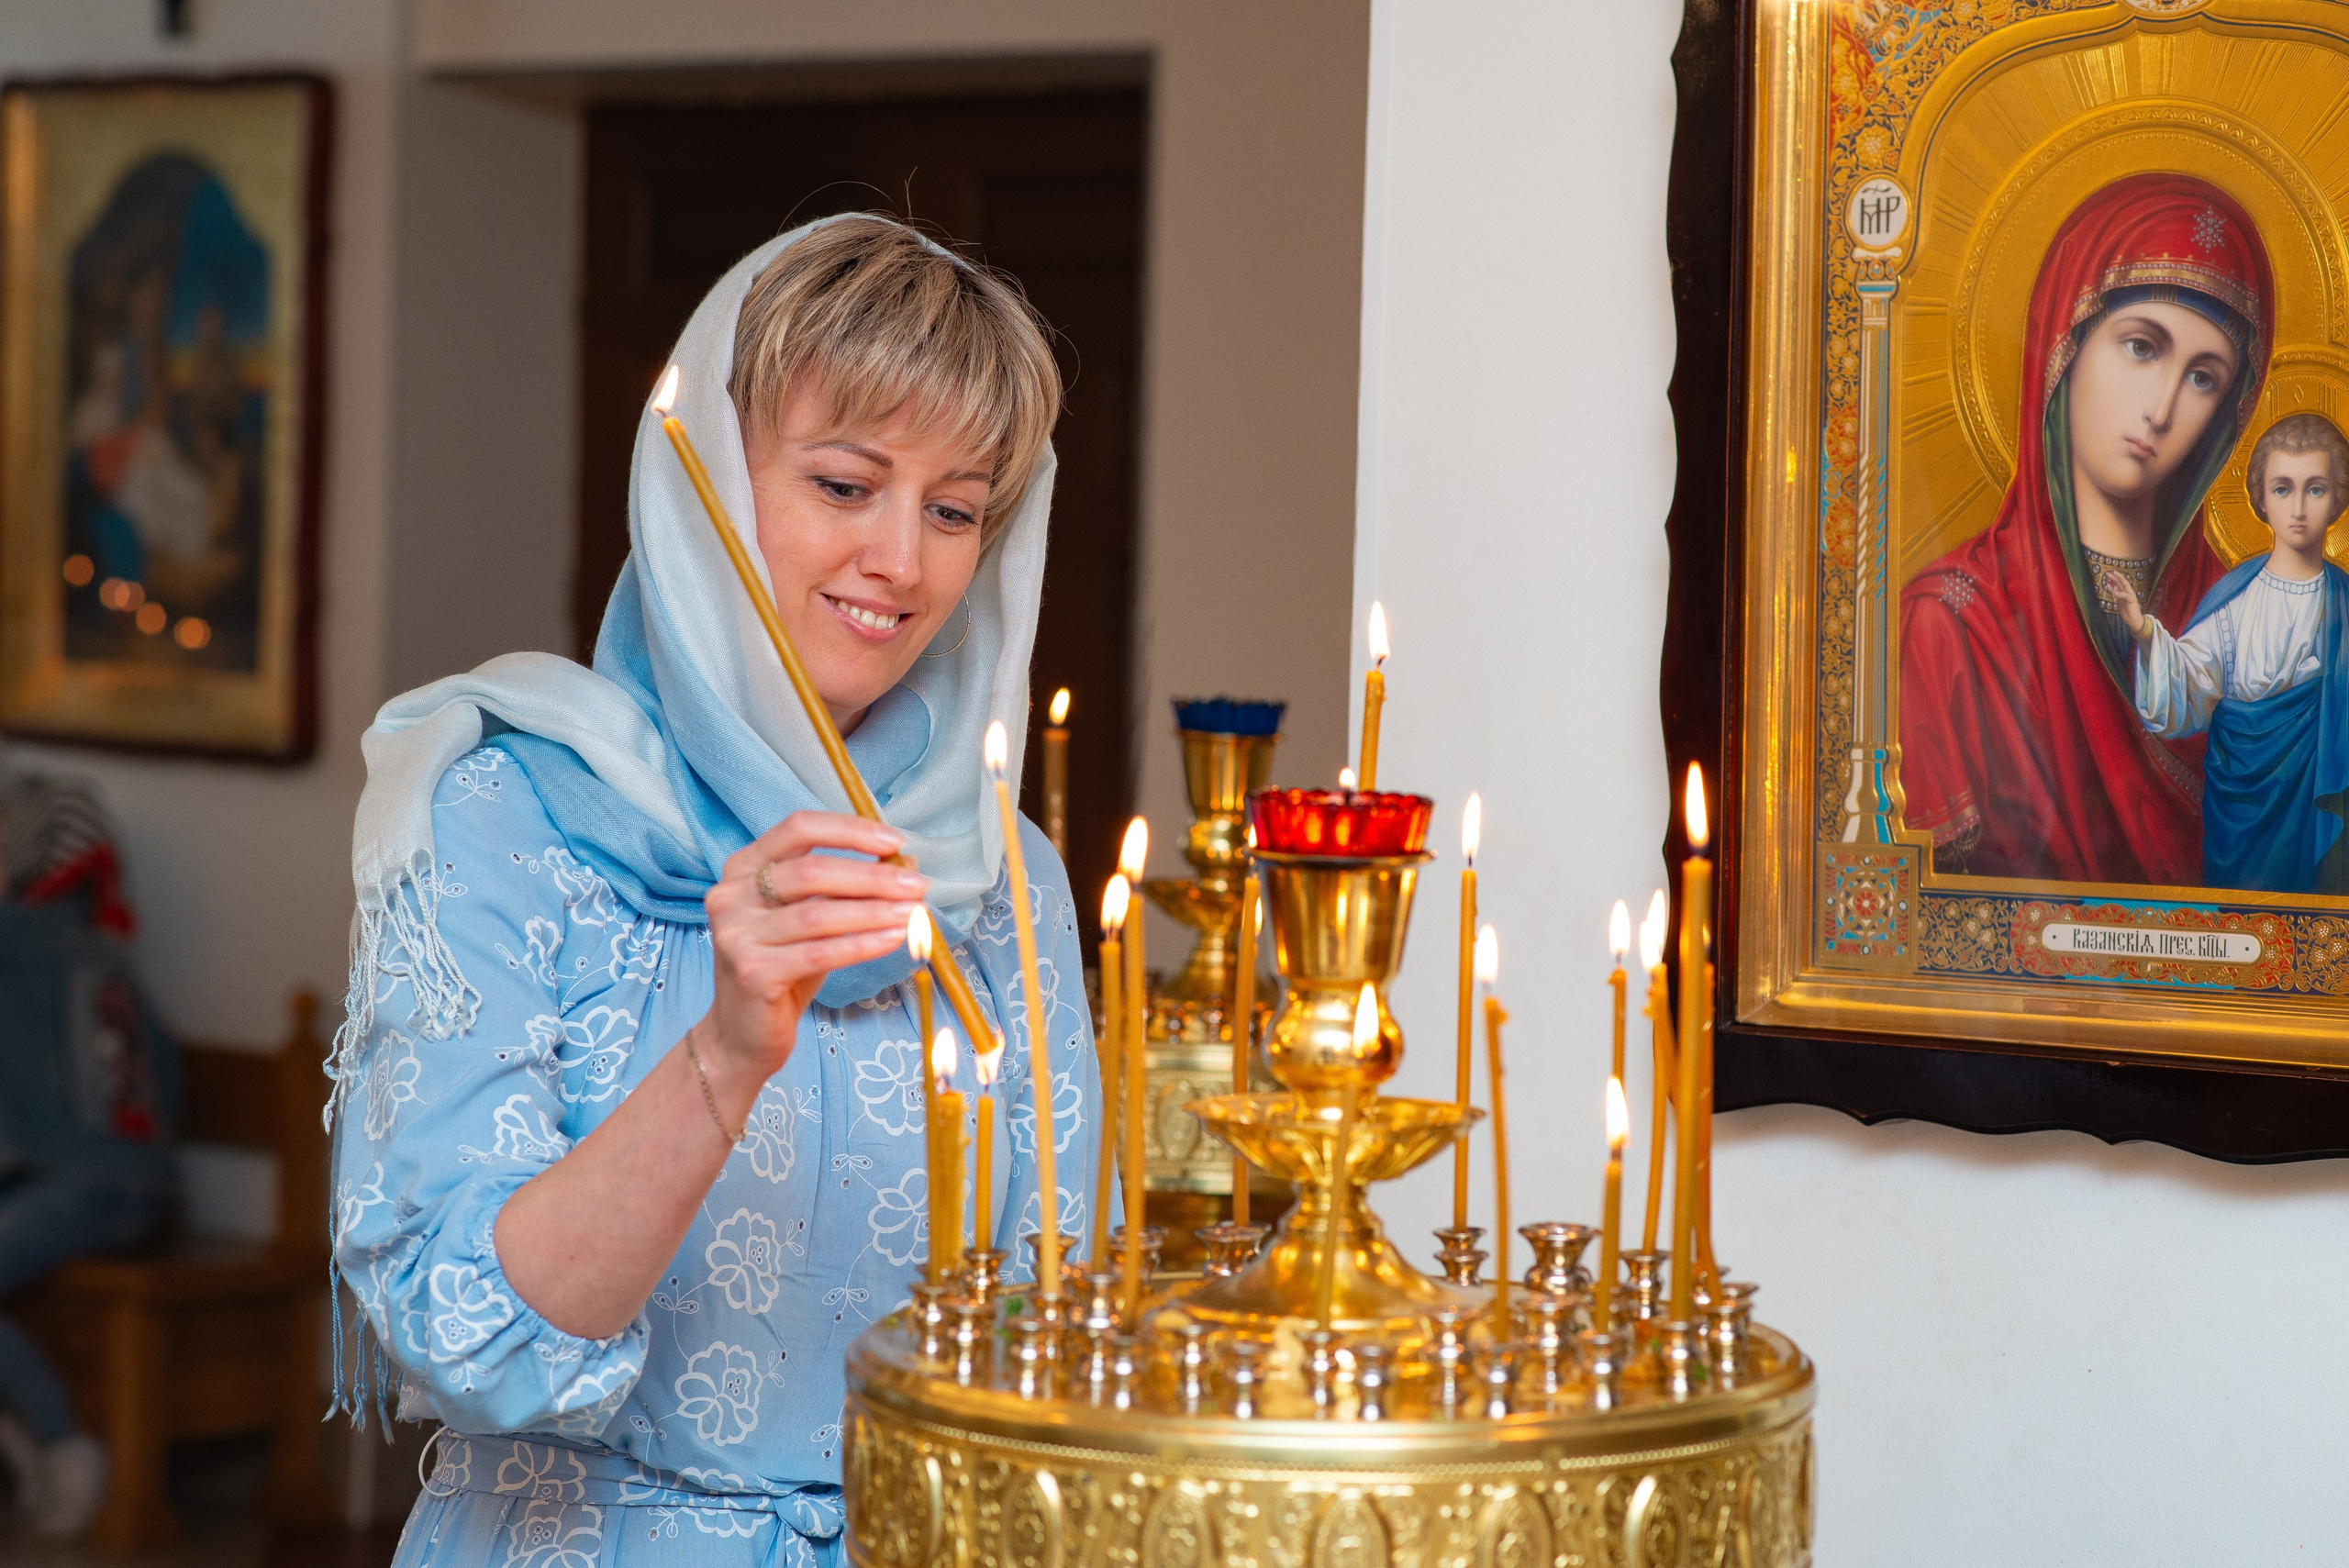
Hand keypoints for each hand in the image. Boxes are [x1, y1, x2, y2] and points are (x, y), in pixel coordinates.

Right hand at [699, 812, 928, 1084]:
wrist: (742, 1034)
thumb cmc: (782, 968)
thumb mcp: (812, 919)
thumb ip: (847, 888)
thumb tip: (904, 863)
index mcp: (743, 868)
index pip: (798, 828)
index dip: (849, 830)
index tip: (894, 841)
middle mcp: (730, 896)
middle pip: (811, 871)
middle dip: (873, 877)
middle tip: (917, 885)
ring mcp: (736, 935)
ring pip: (818, 914)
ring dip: (874, 911)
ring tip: (914, 912)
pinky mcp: (752, 973)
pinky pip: (820, 953)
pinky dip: (863, 944)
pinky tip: (894, 939)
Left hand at [2099, 568, 2151, 642]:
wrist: (2133, 620)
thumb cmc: (2127, 611)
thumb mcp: (2118, 602)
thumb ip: (2115, 595)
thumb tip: (2111, 587)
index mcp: (2125, 593)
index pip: (2120, 584)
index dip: (2114, 579)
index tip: (2108, 574)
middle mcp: (2129, 593)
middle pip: (2122, 583)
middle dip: (2116, 577)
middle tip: (2109, 572)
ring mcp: (2131, 596)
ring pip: (2126, 586)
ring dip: (2119, 581)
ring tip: (2112, 576)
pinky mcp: (2133, 601)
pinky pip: (2127, 596)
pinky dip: (2121, 594)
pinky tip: (2116, 592)